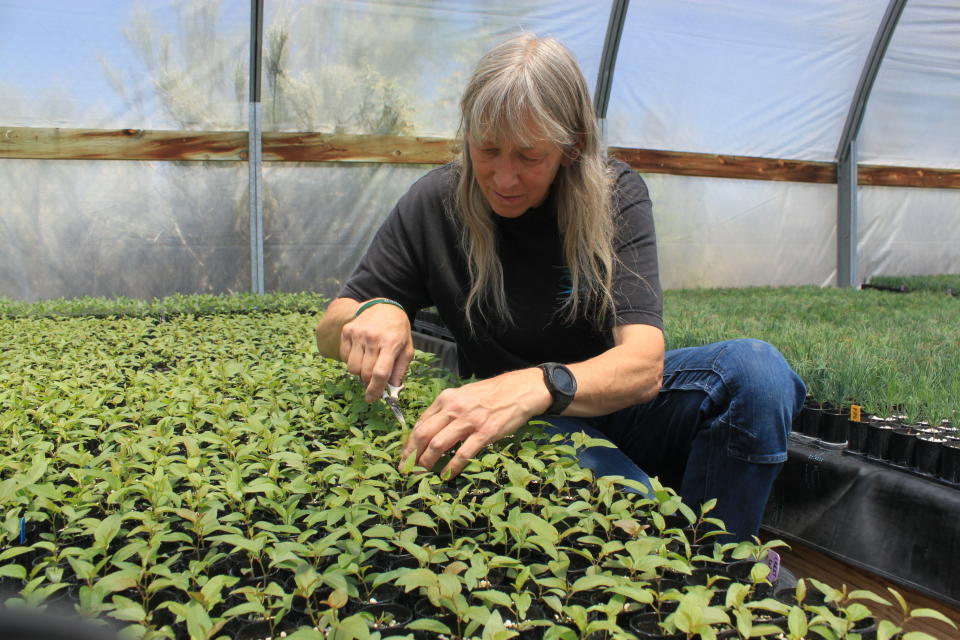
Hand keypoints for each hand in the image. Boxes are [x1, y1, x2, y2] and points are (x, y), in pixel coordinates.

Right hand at [340, 303, 413, 401]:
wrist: (384, 306)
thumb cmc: (398, 330)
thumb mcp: (407, 348)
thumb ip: (400, 370)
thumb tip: (392, 389)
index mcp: (391, 343)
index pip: (380, 373)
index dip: (375, 390)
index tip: (372, 398)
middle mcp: (372, 338)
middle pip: (365, 373)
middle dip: (368, 383)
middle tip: (373, 381)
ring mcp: (358, 334)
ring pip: (352, 368)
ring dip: (359, 372)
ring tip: (368, 364)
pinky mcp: (347, 331)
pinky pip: (344, 357)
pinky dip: (351, 361)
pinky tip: (361, 354)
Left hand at [400, 368, 550, 477]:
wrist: (519, 390)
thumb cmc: (491, 394)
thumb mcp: (464, 395)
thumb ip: (447, 410)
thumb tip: (431, 429)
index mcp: (446, 398)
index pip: (420, 422)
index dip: (410, 441)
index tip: (405, 454)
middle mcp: (453, 408)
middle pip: (423, 434)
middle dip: (410, 454)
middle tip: (405, 468)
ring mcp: (468, 421)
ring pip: (437, 444)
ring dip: (426, 462)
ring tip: (422, 472)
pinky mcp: (484, 433)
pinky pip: (462, 454)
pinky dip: (451, 467)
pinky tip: (446, 475)